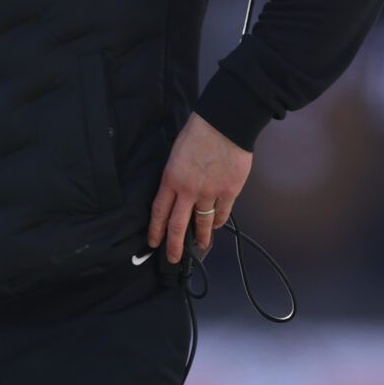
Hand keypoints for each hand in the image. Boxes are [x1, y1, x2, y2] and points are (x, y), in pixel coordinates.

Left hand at [148, 112, 253, 264]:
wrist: (225, 125)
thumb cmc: (197, 134)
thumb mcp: (176, 155)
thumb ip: (175, 176)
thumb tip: (177, 192)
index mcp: (171, 180)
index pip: (159, 211)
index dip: (155, 230)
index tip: (154, 243)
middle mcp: (188, 191)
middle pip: (178, 225)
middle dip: (175, 245)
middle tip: (174, 258)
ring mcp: (210, 193)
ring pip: (202, 222)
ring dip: (200, 237)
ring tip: (200, 246)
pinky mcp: (229, 191)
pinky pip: (222, 212)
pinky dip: (219, 220)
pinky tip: (216, 225)